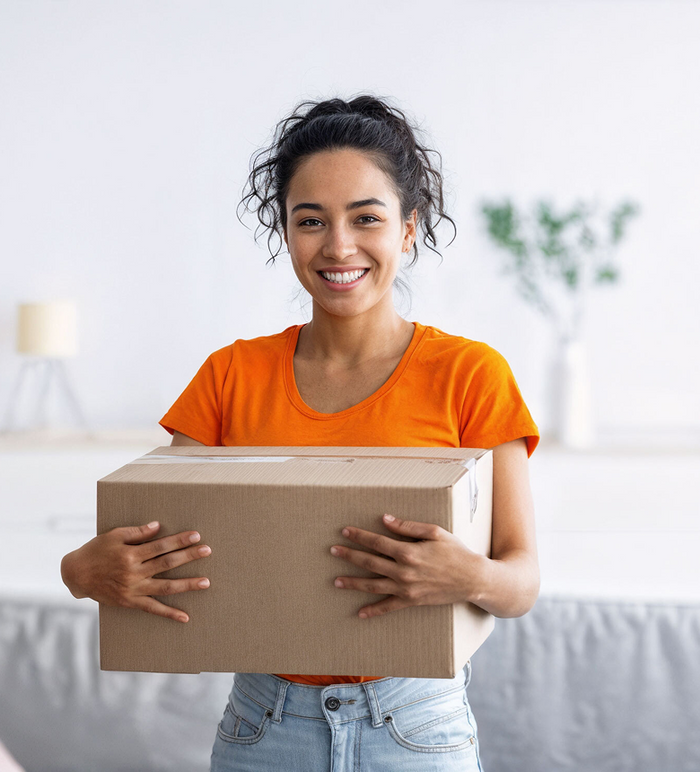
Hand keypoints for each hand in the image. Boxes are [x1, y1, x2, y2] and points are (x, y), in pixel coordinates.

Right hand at [60, 521, 210, 622]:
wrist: (76, 574)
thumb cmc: (96, 550)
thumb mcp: (113, 536)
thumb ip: (136, 532)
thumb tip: (158, 526)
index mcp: (130, 554)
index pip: (161, 546)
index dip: (179, 540)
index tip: (196, 536)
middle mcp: (133, 572)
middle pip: (167, 564)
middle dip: (189, 557)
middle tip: (207, 551)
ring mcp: (133, 589)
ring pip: (165, 587)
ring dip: (187, 585)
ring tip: (206, 582)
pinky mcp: (130, 602)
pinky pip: (153, 609)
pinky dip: (169, 614)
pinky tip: (185, 617)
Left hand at [330, 513, 484, 618]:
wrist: (473, 578)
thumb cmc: (455, 551)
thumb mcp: (434, 532)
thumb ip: (407, 526)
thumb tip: (385, 519)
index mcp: (408, 551)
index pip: (376, 542)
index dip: (359, 536)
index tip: (345, 531)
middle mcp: (403, 571)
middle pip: (369, 562)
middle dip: (349, 556)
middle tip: (333, 550)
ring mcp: (406, 588)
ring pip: (373, 585)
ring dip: (353, 583)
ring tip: (336, 581)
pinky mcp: (411, 601)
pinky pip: (388, 607)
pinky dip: (373, 611)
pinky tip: (359, 613)